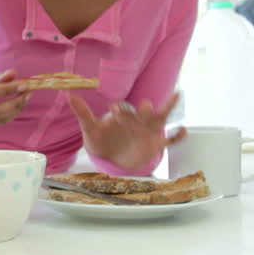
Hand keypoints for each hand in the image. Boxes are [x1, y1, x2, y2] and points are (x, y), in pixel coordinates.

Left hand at [69, 93, 185, 171]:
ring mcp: (148, 131)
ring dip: (166, 109)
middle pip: (142, 112)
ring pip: (160, 118)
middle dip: (143, 109)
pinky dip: (177, 135)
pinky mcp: (156, 144)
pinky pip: (170, 139)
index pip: (122, 110)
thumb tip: (69, 95)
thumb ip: (83, 113)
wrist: (111, 159)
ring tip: (175, 96)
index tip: (113, 110)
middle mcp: (137, 120)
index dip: (119, 111)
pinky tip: (183, 130)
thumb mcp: (90, 128)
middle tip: (144, 105)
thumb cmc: (101, 140)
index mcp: (122, 115)